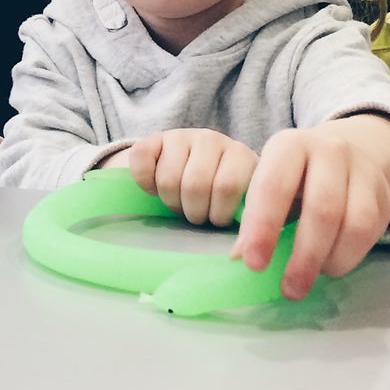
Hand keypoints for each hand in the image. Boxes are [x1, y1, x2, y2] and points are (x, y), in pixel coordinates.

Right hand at [129, 128, 258, 226]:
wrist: (187, 171)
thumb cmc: (219, 198)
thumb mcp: (239, 206)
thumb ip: (248, 223)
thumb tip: (242, 254)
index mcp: (241, 157)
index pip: (228, 186)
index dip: (218, 213)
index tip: (216, 221)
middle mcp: (212, 140)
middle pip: (195, 185)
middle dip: (193, 211)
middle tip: (195, 214)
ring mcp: (181, 136)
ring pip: (168, 179)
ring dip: (170, 201)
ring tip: (179, 203)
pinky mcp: (153, 138)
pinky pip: (142, 161)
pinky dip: (145, 183)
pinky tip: (155, 188)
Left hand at [231, 124, 389, 300]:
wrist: (341, 155)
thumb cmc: (293, 177)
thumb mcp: (268, 185)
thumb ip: (254, 217)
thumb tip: (240, 256)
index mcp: (289, 145)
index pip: (274, 186)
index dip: (263, 227)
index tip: (254, 264)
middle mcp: (328, 151)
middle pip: (321, 208)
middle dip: (303, 255)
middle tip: (288, 289)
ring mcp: (361, 170)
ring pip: (352, 223)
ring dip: (328, 260)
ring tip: (309, 280)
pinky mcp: (382, 193)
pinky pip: (370, 232)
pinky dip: (348, 257)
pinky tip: (329, 266)